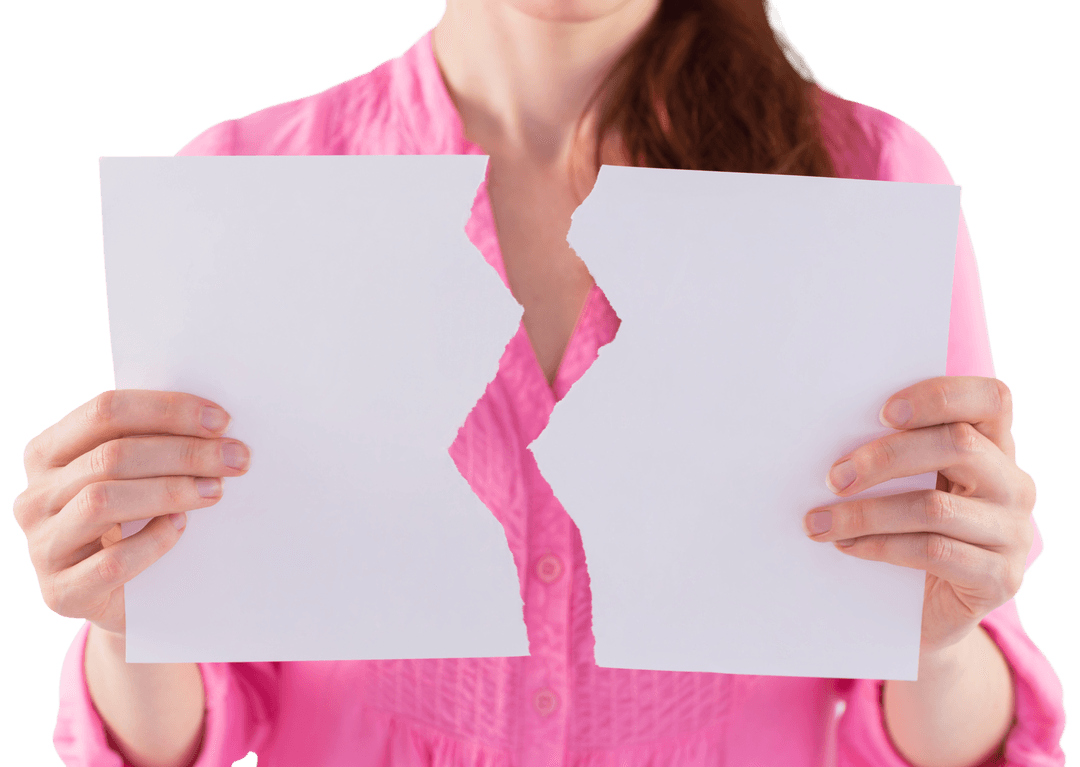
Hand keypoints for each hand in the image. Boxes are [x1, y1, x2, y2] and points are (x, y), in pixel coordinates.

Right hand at [13, 390, 249, 637]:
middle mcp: (35, 497)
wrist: (124, 595)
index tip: (221, 420)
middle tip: (236, 457)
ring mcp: (43, 546)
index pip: (105, 412)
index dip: (167, 410)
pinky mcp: (61, 592)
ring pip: (103, 501)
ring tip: (216, 490)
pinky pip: (112, 561)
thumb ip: (155, 445)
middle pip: (111, 456)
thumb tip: (217, 424)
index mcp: (48, 453)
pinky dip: (154, 541)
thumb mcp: (136, 477)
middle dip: (184, 452)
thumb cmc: (135, 520)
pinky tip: (182, 528)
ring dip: (171, 490)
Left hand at [803, 376, 1036, 653]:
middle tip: (833, 477)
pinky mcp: (1000, 578)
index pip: (989, 399)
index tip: (883, 413)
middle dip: (884, 457)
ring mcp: (1013, 533)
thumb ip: (896, 456)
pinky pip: (933, 552)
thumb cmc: (909, 531)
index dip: (940, 397)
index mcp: (995, 448)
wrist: (929, 612)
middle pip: (957, 446)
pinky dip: (881, 546)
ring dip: (866, 513)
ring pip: (935, 507)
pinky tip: (847, 546)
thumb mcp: (909, 486)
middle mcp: (1013, 485)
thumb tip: (826, 435)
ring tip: (820, 522)